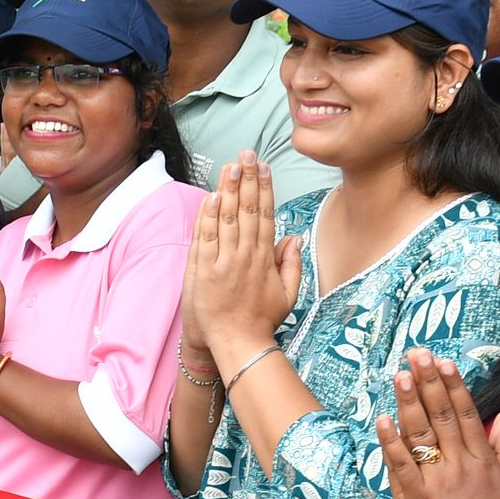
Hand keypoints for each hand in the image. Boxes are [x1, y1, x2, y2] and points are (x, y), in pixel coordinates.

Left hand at [187, 155, 301, 357]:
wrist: (238, 343)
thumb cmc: (262, 320)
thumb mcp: (288, 294)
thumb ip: (292, 263)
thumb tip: (294, 236)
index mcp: (265, 258)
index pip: (264, 214)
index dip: (263, 188)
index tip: (263, 167)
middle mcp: (246, 255)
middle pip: (246, 210)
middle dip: (247, 179)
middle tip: (247, 154)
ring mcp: (224, 262)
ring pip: (226, 218)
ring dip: (227, 189)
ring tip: (230, 166)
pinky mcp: (205, 270)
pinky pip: (206, 238)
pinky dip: (208, 216)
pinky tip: (210, 197)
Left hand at [375, 349, 499, 498]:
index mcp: (479, 457)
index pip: (465, 414)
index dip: (454, 387)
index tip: (444, 362)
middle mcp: (458, 463)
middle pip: (441, 416)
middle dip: (428, 383)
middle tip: (418, 356)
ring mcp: (436, 479)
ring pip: (421, 435)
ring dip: (410, 403)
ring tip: (400, 376)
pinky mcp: (416, 496)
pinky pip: (402, 465)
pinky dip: (391, 443)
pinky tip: (383, 420)